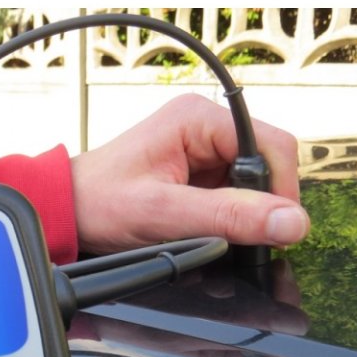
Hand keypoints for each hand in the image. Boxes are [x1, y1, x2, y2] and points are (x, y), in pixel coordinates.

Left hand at [71, 94, 308, 254]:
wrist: (65, 210)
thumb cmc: (100, 203)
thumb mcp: (164, 214)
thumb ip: (228, 216)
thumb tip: (291, 222)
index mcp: (198, 119)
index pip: (273, 146)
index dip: (282, 190)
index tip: (276, 229)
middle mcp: (205, 126)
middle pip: (268, 163)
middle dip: (262, 204)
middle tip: (241, 237)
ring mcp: (203, 148)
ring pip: (254, 182)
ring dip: (244, 212)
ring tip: (211, 231)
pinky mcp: (198, 171)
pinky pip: (234, 193)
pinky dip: (230, 216)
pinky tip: (207, 229)